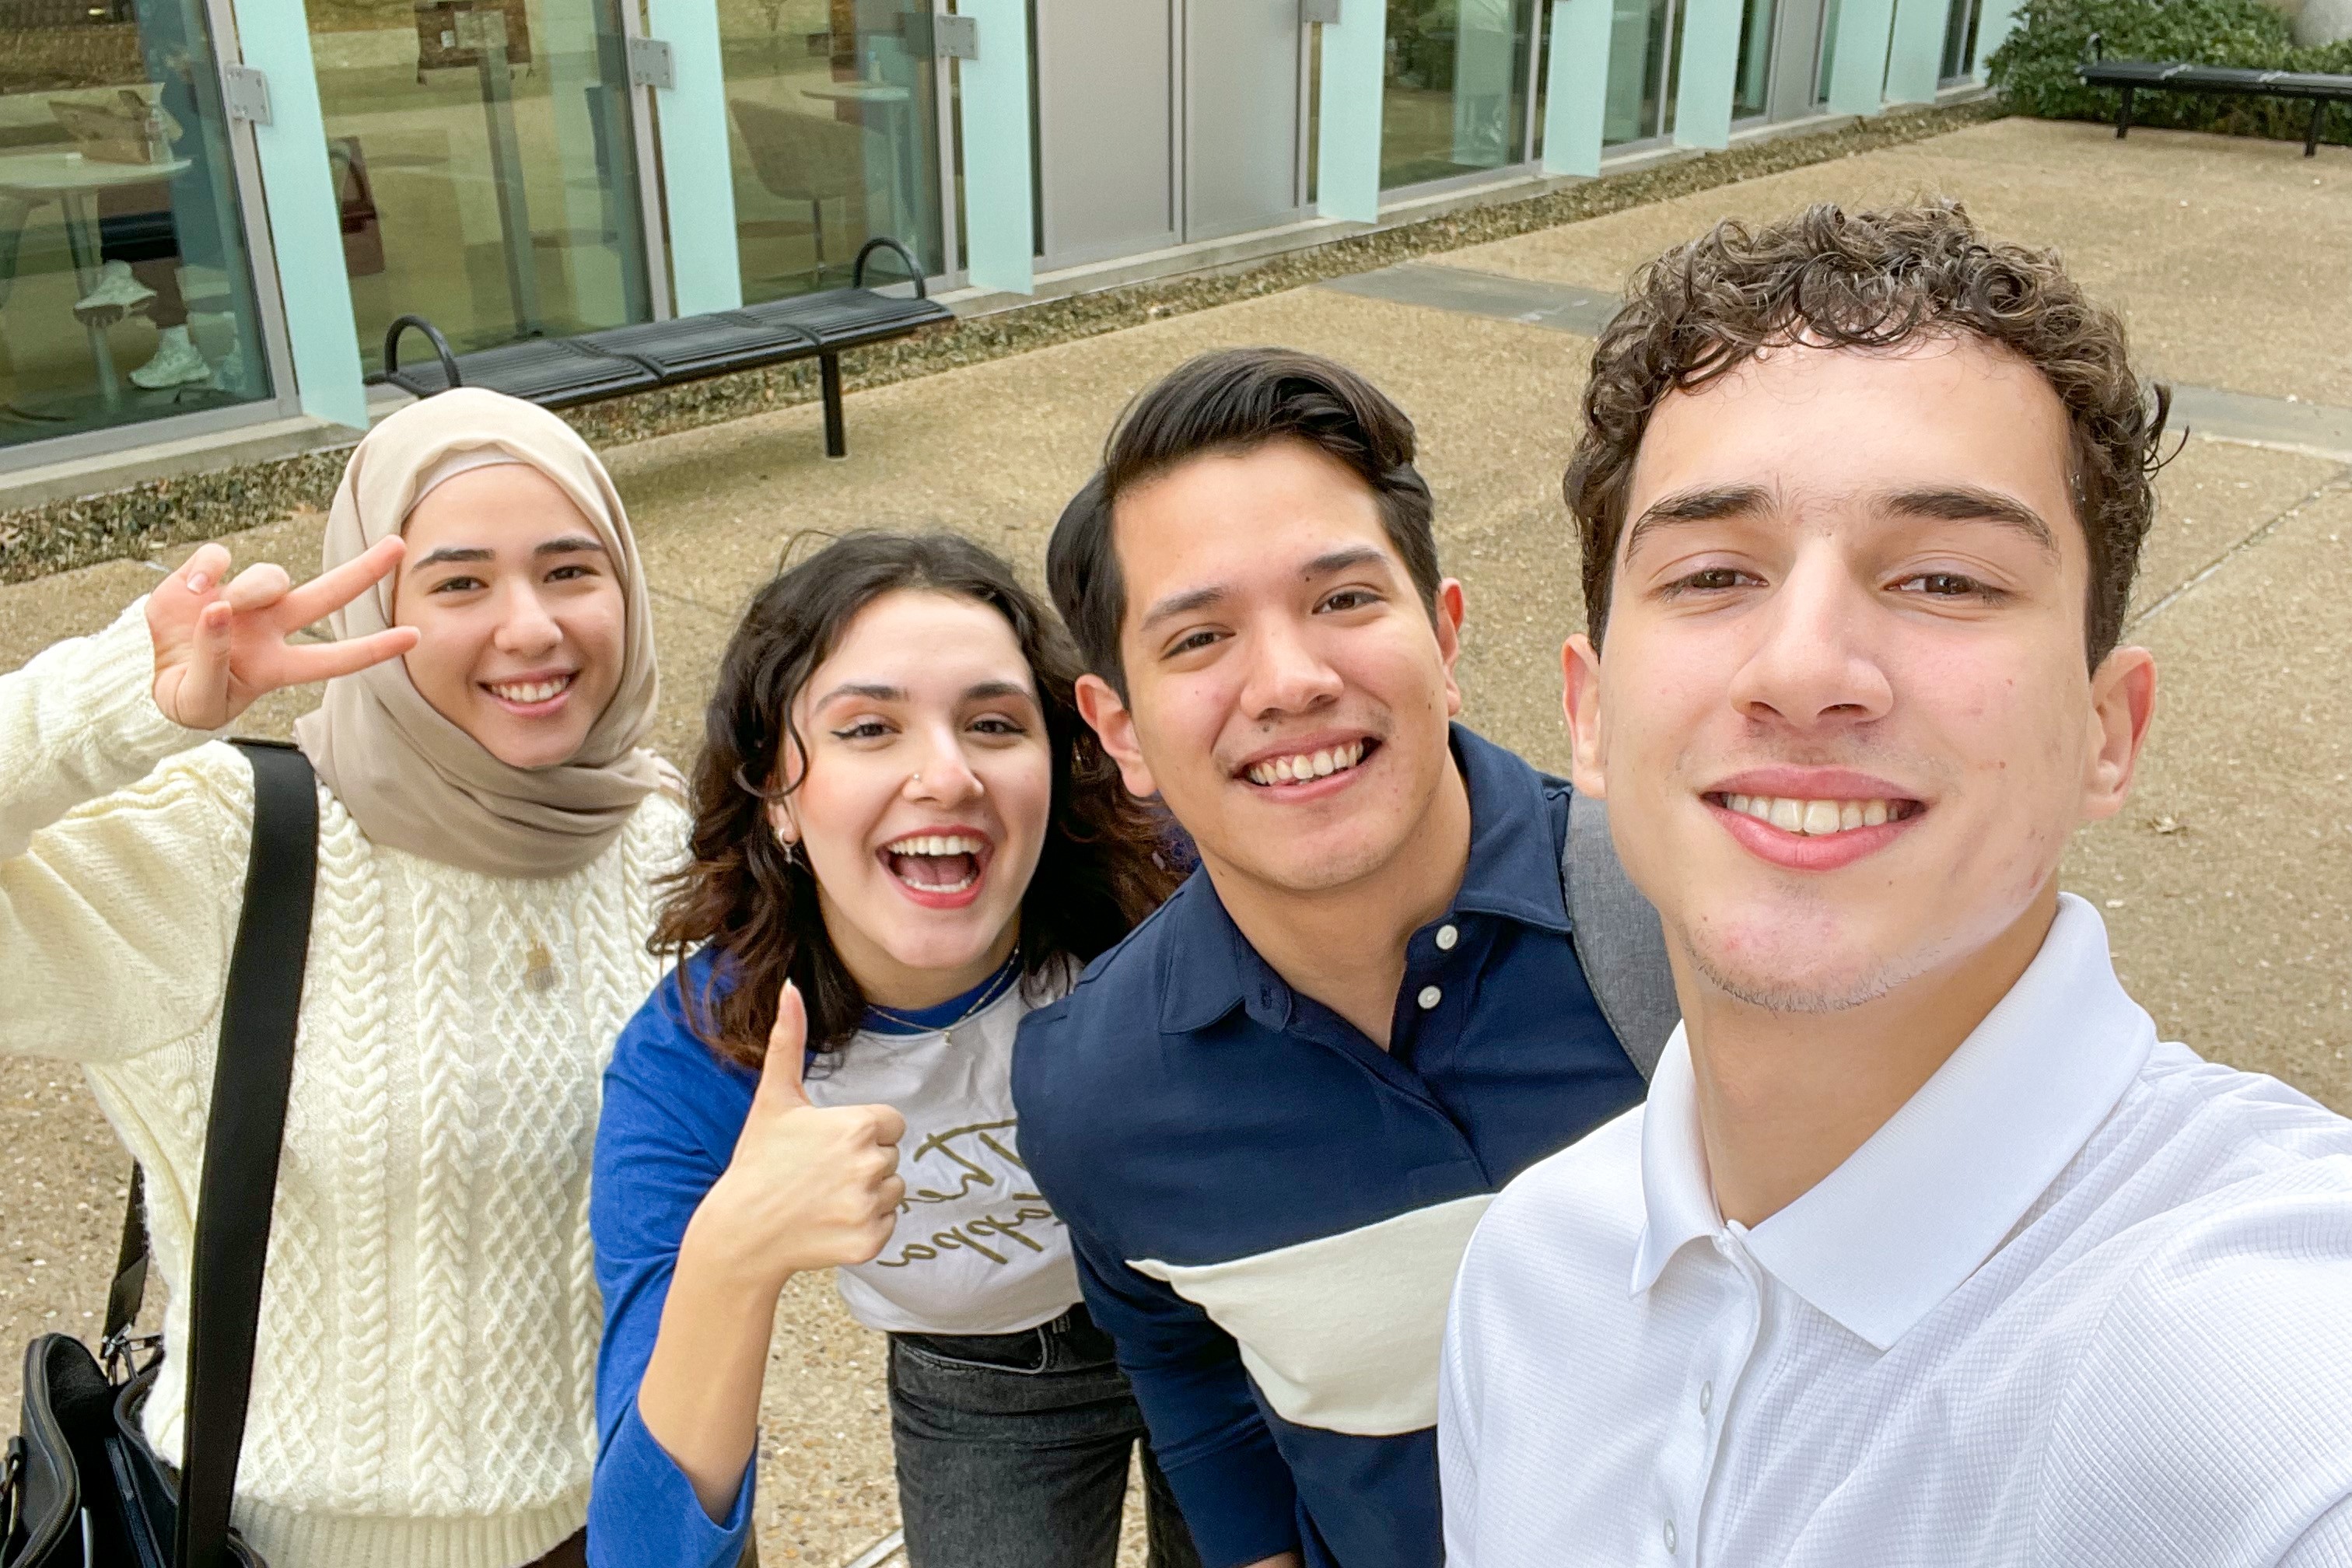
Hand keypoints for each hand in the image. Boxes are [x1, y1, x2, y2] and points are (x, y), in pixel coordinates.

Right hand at [147, 538, 419, 729]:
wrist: (146, 677)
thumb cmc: (189, 694)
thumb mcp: (200, 698)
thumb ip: (211, 661)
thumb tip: (218, 609)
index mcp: (278, 666)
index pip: (335, 659)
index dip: (374, 649)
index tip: (415, 637)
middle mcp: (270, 628)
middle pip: (328, 594)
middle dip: (364, 570)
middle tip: (399, 545)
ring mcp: (241, 600)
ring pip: (272, 575)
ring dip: (253, 589)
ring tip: (216, 610)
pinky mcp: (205, 578)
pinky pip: (220, 556)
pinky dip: (209, 566)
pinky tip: (195, 585)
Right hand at [686, 980, 906, 1294]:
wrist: (741, 1231)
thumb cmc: (759, 1161)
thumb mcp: (775, 1098)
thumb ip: (790, 1039)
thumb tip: (790, 986)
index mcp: (859, 1125)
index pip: (890, 1123)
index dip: (861, 1131)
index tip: (827, 1143)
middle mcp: (871, 1164)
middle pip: (891, 1156)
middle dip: (862, 1162)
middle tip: (819, 1172)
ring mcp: (870, 1206)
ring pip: (892, 1191)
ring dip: (866, 1194)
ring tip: (822, 1197)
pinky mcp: (870, 1242)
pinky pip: (886, 1225)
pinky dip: (863, 1227)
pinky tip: (828, 1222)